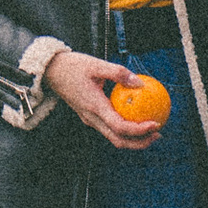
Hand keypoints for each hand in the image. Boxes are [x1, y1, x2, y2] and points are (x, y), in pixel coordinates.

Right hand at [42, 48, 166, 146]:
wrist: (50, 71)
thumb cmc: (73, 66)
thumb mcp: (96, 64)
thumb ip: (119, 73)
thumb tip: (140, 83)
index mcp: (94, 107)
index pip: (120, 127)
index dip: (140, 130)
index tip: (155, 124)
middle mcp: (91, 118)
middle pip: (118, 140)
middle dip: (140, 142)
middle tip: (158, 134)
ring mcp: (89, 120)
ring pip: (114, 138)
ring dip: (133, 139)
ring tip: (151, 130)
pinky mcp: (89, 117)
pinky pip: (109, 128)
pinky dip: (125, 129)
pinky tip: (135, 117)